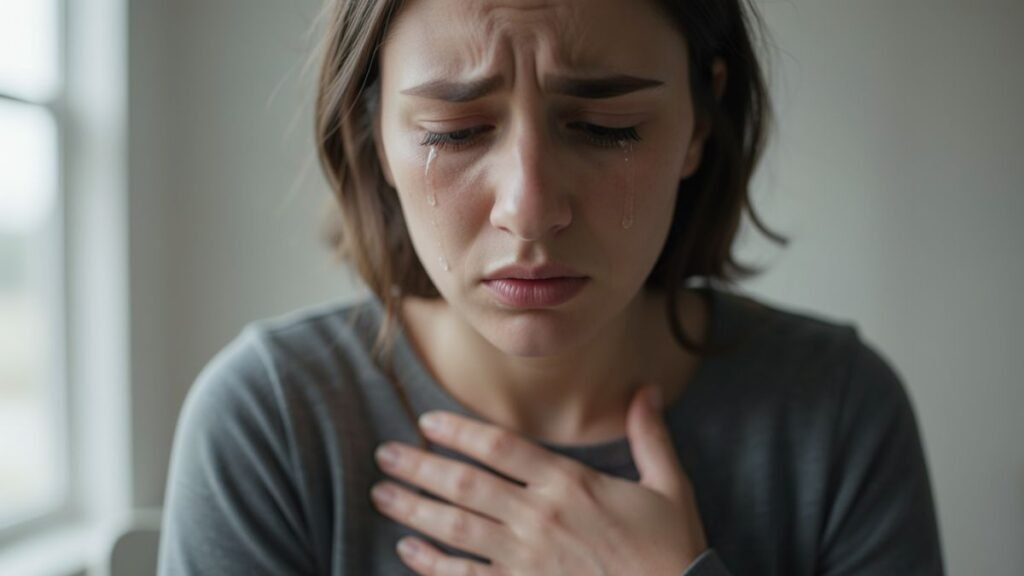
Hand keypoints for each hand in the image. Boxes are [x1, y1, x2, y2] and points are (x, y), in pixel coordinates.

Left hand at [369, 385, 708, 574]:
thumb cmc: (671, 549)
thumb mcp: (668, 487)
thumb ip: (649, 436)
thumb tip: (648, 388)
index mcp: (570, 484)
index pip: (500, 446)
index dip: (458, 430)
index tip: (426, 421)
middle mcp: (540, 517)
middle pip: (465, 484)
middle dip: (419, 467)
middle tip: (385, 455)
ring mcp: (527, 559)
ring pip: (456, 527)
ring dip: (414, 509)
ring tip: (382, 494)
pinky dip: (433, 563)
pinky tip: (408, 549)